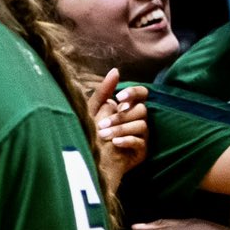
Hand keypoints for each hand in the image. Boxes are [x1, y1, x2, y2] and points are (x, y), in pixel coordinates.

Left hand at [90, 72, 148, 192]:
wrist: (88, 159)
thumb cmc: (89, 132)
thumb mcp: (93, 109)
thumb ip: (104, 91)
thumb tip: (115, 70)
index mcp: (127, 107)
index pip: (142, 94)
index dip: (134, 93)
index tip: (120, 98)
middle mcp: (137, 119)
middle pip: (142, 110)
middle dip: (121, 116)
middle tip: (101, 125)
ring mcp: (141, 135)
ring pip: (142, 125)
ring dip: (121, 129)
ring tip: (103, 135)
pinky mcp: (142, 150)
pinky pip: (141, 142)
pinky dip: (127, 140)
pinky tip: (115, 143)